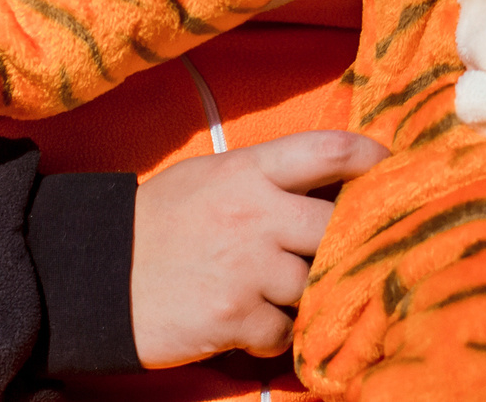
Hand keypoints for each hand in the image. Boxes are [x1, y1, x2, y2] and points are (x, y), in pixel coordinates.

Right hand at [131, 129, 388, 367]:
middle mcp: (252, 213)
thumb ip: (267, 178)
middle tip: (344, 256)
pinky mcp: (233, 316)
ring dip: (302, 297)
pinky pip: (283, 331)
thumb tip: (331, 187)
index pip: (329, 150)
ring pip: (313, 285)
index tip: (394, 170)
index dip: (373, 158)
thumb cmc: (156, 225)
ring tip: (271, 294)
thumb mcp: (208, 179)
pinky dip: (273, 335)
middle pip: (337, 227)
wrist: (91, 276)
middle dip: (346, 245)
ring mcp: (244, 266)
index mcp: (246, 170)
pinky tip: (248, 324)